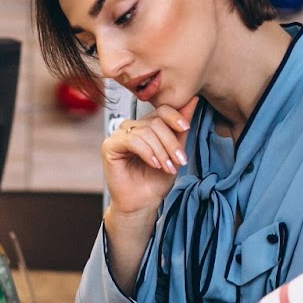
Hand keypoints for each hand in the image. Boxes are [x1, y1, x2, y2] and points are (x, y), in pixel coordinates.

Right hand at [103, 98, 199, 217]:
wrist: (143, 203)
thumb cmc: (156, 180)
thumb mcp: (175, 152)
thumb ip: (181, 128)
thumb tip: (193, 99)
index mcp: (146, 126)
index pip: (161, 110)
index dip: (175, 117)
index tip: (186, 128)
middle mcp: (131, 127)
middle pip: (155, 122)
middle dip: (171, 142)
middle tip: (180, 161)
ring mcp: (119, 135)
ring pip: (146, 131)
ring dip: (161, 151)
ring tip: (168, 168)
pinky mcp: (109, 145)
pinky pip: (132, 140)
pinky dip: (147, 152)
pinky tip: (154, 164)